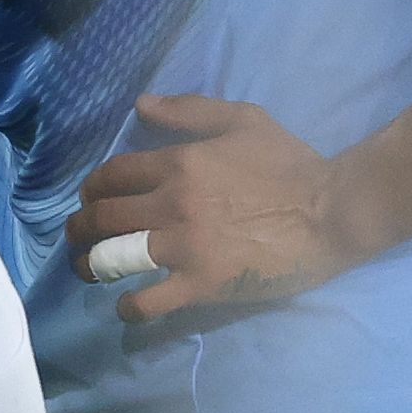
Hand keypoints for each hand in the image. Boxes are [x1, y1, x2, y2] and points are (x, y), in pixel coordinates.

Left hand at [65, 95, 358, 322]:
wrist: (334, 212)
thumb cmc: (291, 164)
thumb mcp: (242, 120)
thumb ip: (188, 111)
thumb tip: (139, 105)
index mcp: (177, 164)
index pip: (112, 176)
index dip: (91, 188)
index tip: (89, 198)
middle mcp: (171, 204)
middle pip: (104, 217)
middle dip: (80, 227)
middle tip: (77, 236)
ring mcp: (185, 247)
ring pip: (115, 257)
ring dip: (91, 265)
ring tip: (87, 270)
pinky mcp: (204, 284)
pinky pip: (149, 300)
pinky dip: (129, 307)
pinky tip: (125, 306)